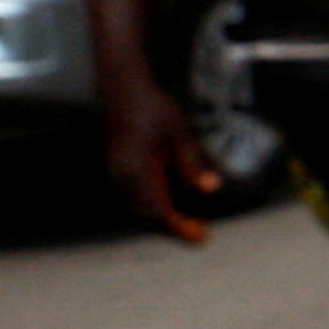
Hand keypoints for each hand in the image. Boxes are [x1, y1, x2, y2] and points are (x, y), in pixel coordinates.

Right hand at [95, 67, 215, 245]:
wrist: (122, 91)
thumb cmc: (153, 109)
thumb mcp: (179, 133)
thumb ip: (192, 162)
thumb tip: (211, 188)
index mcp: (138, 170)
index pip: (157, 211)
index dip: (179, 228)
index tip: (202, 237)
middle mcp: (122, 178)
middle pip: (146, 217)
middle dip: (172, 230)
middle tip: (201, 235)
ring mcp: (117, 176)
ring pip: (137, 211)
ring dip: (161, 222)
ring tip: (189, 227)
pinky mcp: (117, 172)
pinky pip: (133, 201)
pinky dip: (151, 211)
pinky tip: (170, 210)